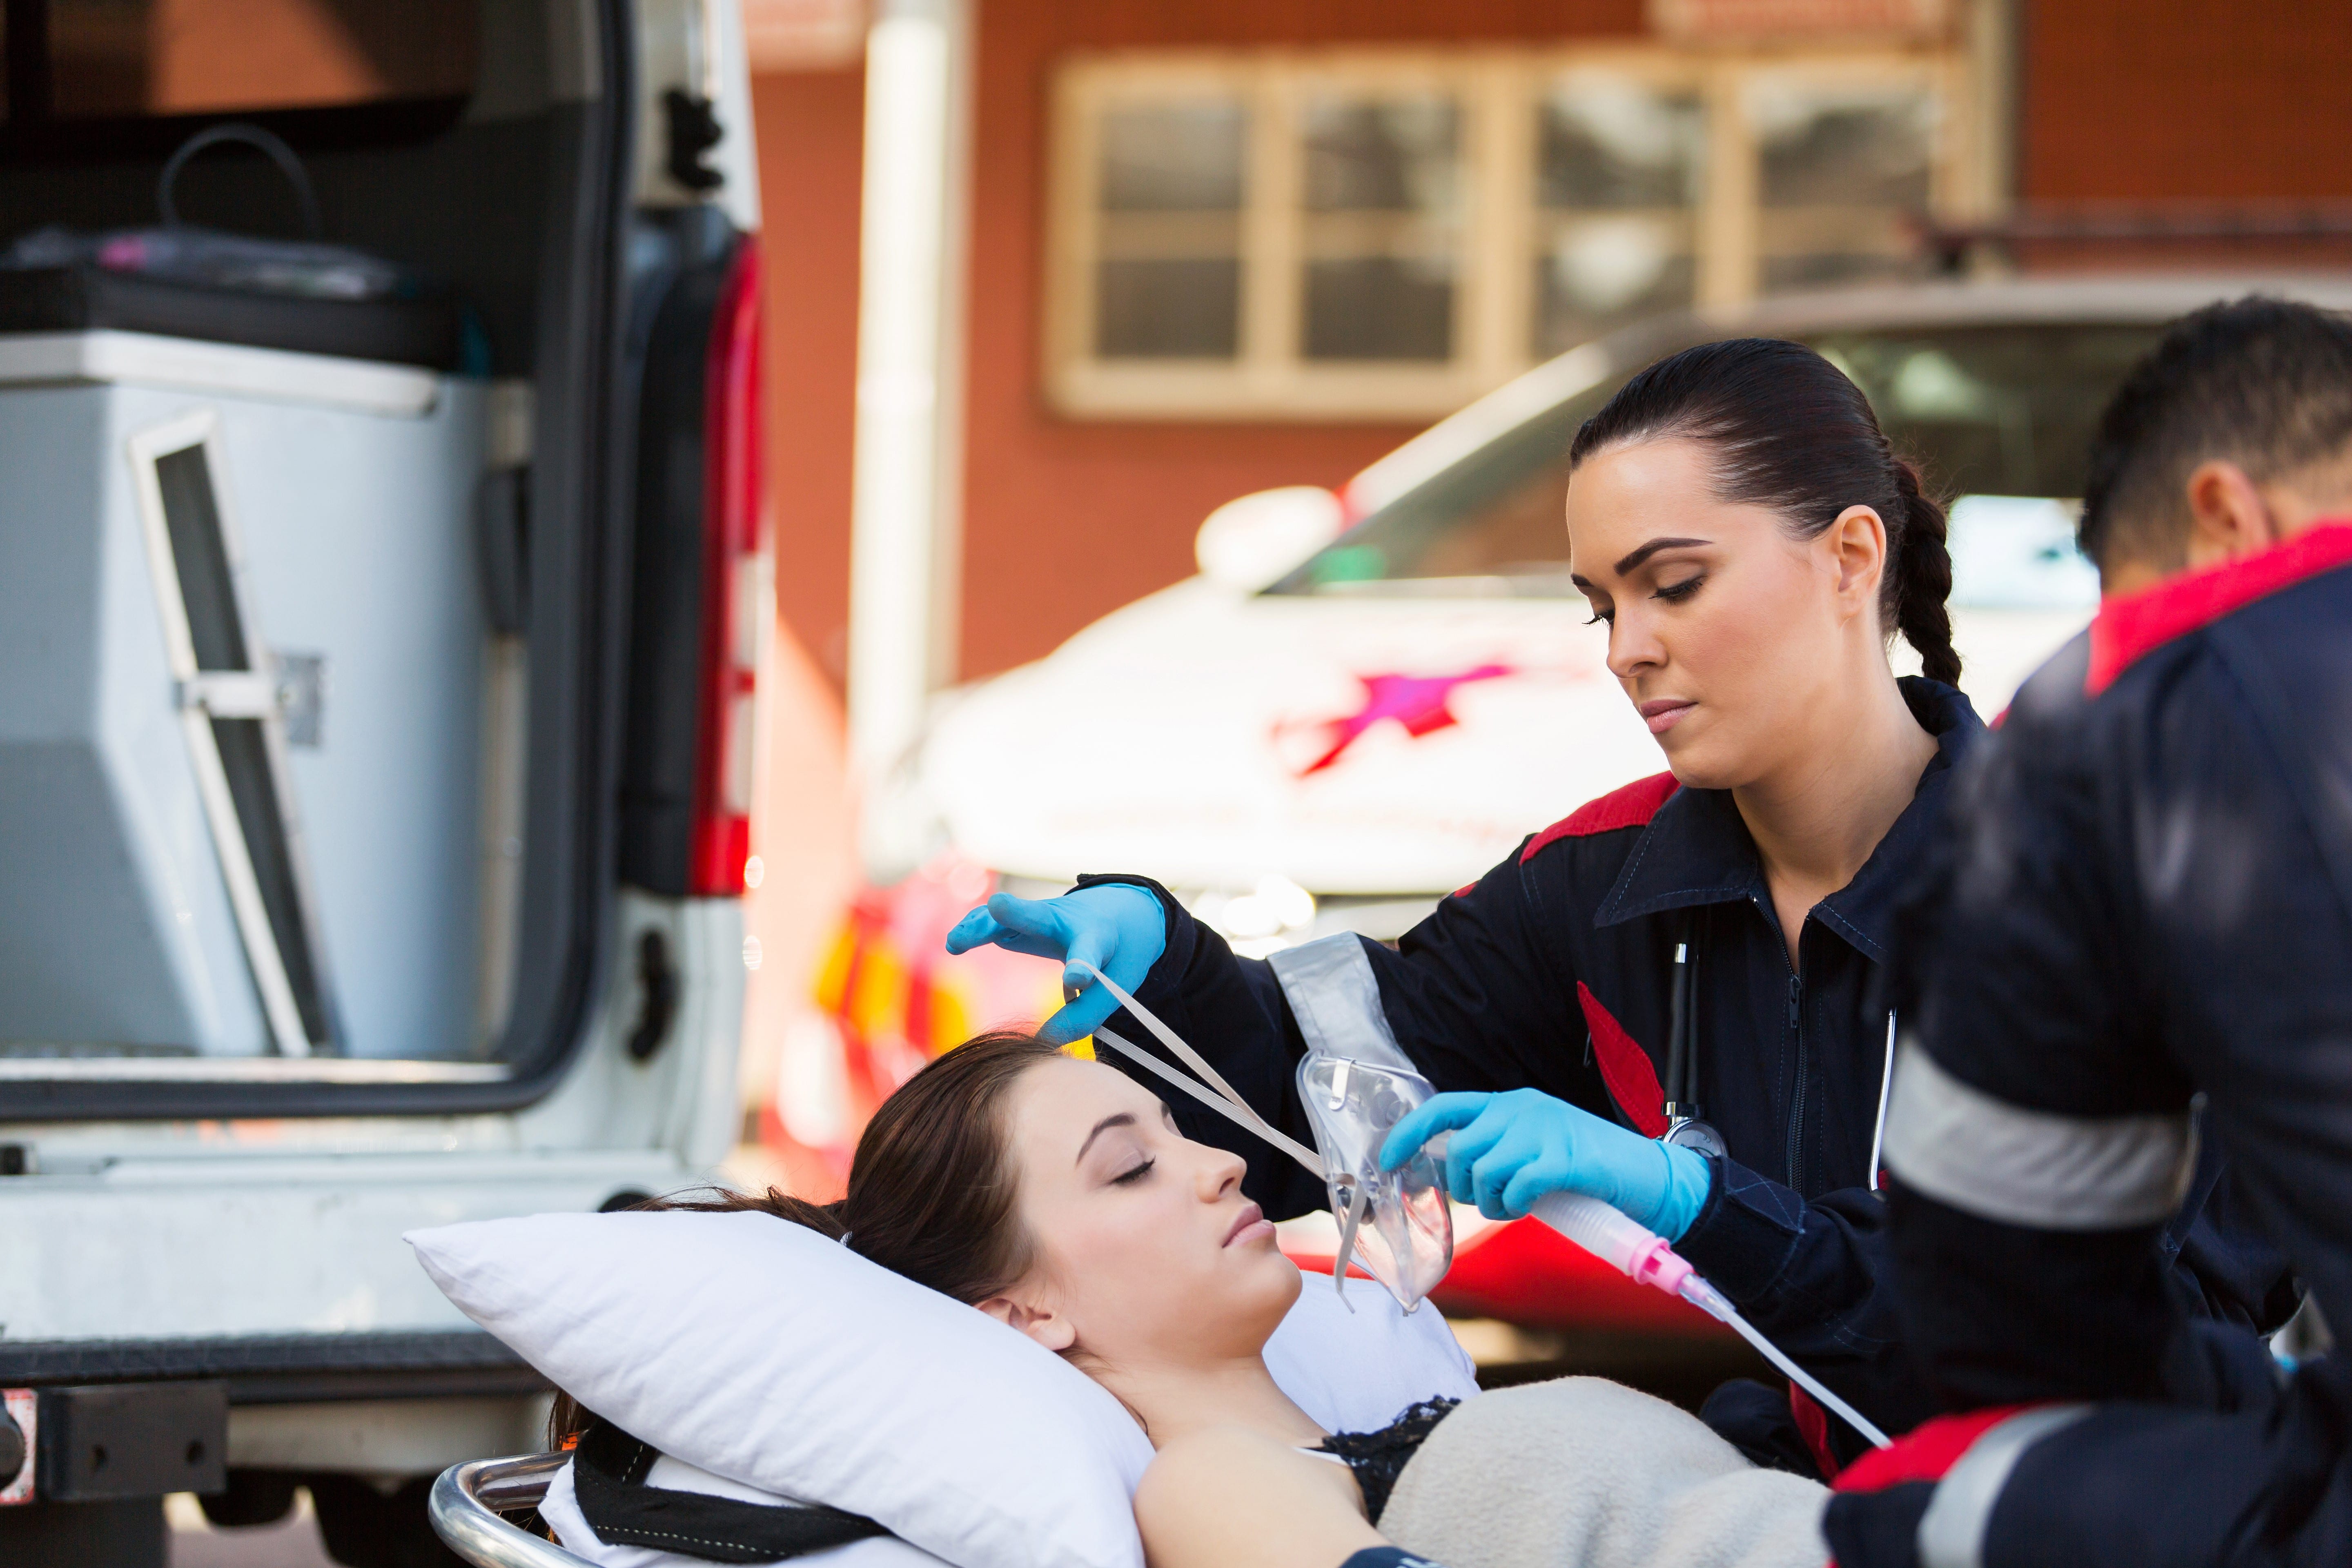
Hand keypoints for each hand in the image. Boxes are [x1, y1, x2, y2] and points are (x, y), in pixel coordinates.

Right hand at [944, 884, 1167, 1045]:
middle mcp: (1067, 921)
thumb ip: (1082, 1018)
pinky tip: (955, 944)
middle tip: (998, 906)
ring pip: (1008, 916)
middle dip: (1018, 913)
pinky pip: (995, 920)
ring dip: (983, 925)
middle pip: (1041, 916)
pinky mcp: (1022, 919)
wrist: (1122, 911)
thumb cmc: (1117, 956)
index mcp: (1099, 939)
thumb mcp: (1114, 986)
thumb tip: (1041, 1042)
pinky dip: (975, 927)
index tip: (1076, 981)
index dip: (1081, 968)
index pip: (1089, 955)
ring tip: (955, 944)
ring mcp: (1041, 916)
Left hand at [1378, 1088, 1711, 1239]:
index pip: (1445, 1108)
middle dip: (1462, 1185)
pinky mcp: (1565, 1159)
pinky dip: (1514, 1206)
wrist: (1650, 1176)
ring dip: (1489, 1202)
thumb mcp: (1536, 1145)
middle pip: (1460, 1149)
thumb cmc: (1587, 1167)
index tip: (1388, 1160)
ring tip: (1514, 1206)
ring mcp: (1545, 1131)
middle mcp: (1523, 1110)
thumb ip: (1498, 1150)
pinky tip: (1530, 1206)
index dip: (1410, 1133)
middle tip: (1487, 1200)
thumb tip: (1453, 1173)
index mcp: (1512, 1104)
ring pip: (1482, 1171)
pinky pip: (1516, 1187)